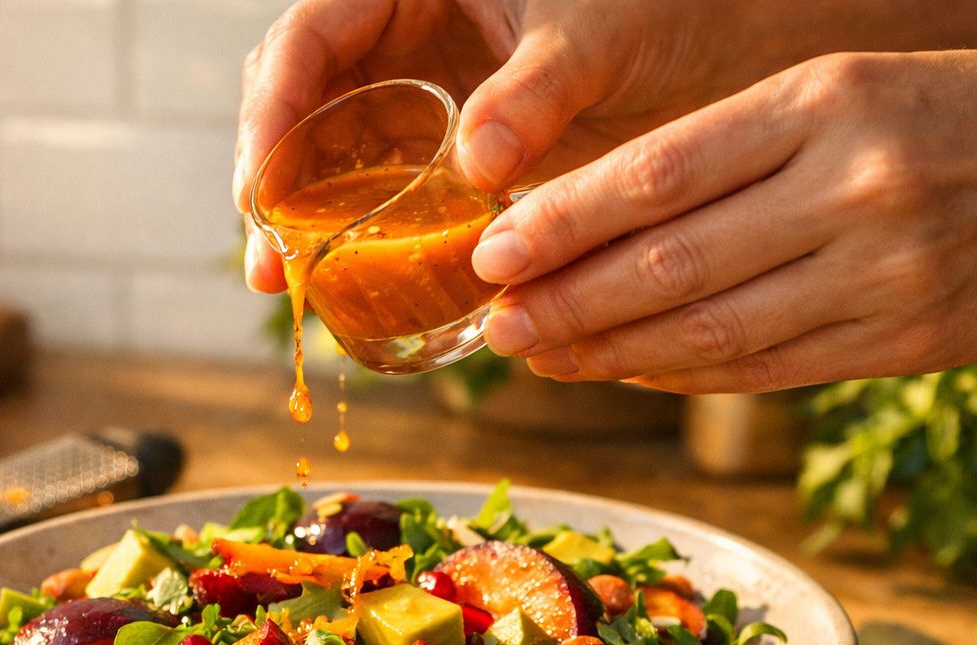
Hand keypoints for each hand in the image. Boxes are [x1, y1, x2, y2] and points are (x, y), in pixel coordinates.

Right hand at [234, 0, 854, 293]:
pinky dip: (363, 233)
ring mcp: (416, 91)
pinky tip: (353, 283)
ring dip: (302, 217)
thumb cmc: (655, 7)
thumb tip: (476, 166)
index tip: (263, 189)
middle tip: (268, 262)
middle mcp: (398, 33)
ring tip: (287, 285)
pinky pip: (382, 187)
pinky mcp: (444, 147)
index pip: (308, 39)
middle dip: (270, 180)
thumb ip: (536, 92)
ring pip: (329, 150)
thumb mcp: (595, 36)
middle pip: (298, 101)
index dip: (273, 114)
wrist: (713, 44)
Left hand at [475, 48, 976, 391]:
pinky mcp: (904, 342)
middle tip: (496, 327)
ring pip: (711, 332)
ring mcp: (882, 274)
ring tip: (543, 358)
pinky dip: (683, 376)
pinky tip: (626, 372)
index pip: (661, 172)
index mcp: (823, 102)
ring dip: (610, 354)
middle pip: (672, 264)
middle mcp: (852, 188)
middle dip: (567, 302)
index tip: (494, 253)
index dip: (565, 222)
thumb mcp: (839, 91)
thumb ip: (727, 150)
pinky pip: (765, 370)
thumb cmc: (943, 115)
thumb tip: (592, 219)